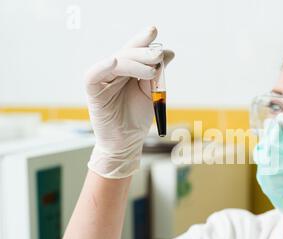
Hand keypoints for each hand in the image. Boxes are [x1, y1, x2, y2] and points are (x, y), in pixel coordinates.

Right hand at [85, 26, 173, 178]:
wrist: (127, 142)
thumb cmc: (137, 118)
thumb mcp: (152, 93)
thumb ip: (158, 73)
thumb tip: (168, 51)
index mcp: (127, 70)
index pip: (134, 50)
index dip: (142, 40)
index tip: (154, 31)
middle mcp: (113, 72)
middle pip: (126, 53)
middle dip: (143, 52)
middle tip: (157, 54)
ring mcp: (103, 80)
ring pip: (116, 62)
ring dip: (134, 62)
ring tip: (151, 71)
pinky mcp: (93, 91)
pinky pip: (94, 75)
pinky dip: (103, 66)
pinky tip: (115, 60)